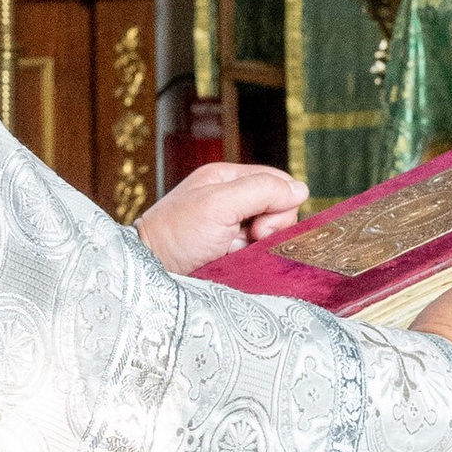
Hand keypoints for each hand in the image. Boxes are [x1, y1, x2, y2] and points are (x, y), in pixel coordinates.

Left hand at [139, 159, 306, 274]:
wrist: (150, 273)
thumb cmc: (176, 236)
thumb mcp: (218, 204)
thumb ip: (261, 190)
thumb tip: (301, 190)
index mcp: (226, 177)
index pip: (277, 181)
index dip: (280, 203)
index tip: (257, 225)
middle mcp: (230, 199)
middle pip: (278, 208)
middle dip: (267, 227)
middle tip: (242, 239)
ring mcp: (230, 227)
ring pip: (270, 234)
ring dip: (255, 246)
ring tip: (230, 252)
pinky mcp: (230, 251)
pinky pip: (258, 252)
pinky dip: (249, 259)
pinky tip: (230, 262)